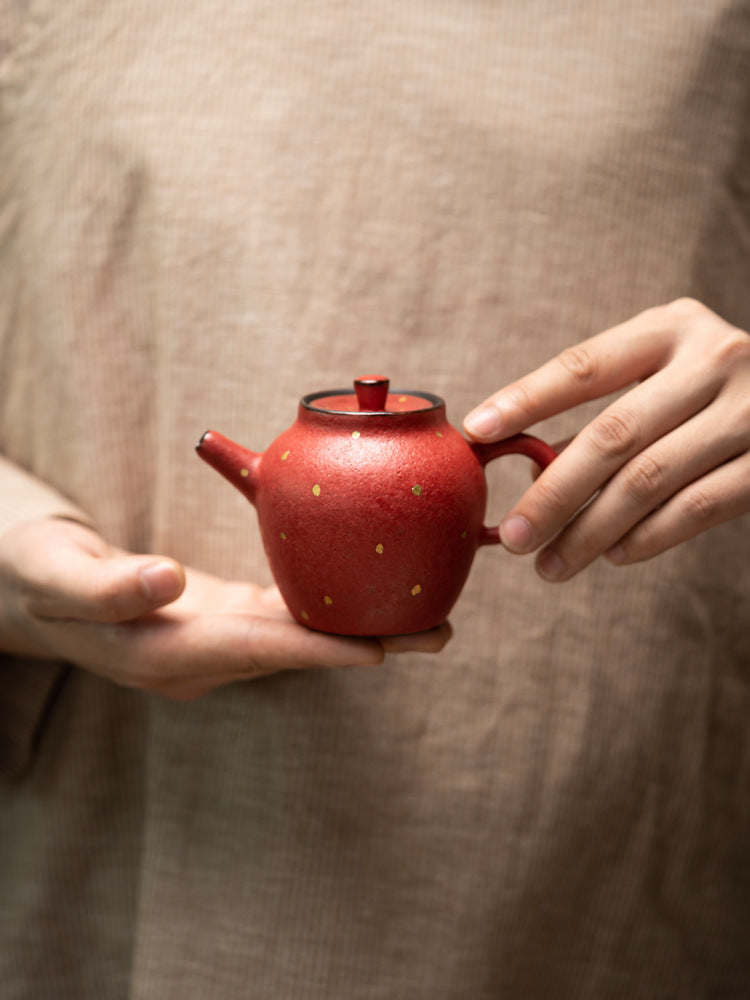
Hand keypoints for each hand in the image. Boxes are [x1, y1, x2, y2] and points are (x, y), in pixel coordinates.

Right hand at [0, 517, 450, 698]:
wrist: (25, 585)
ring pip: (296, 641)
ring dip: (360, 633)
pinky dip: (328, 612)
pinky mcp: (218, 622)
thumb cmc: (33, 570)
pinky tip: (370, 597)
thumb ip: (107, 587)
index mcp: (156, 652)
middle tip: (438, 633)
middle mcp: (193, 660)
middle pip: (291, 654)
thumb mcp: (54, 573)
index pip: (249, 651)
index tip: (378, 650)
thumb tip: (167, 582)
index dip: (315, 650)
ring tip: (429, 621)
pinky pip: (282, 620)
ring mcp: (208, 646)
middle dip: (364, 647)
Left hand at [463, 299, 749, 580]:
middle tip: (513, 536)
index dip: (527, 399)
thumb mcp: (660, 374)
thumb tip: (524, 465)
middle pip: (613, 435)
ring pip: (650, 481)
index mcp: (672, 329)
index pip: (585, 366)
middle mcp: (715, 359)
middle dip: (553, 493)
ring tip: (549, 564)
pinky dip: (646, 538)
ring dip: (590, 530)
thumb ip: (602, 414)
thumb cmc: (708, 389)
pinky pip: (697, 509)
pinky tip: (610, 556)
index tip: (477, 432)